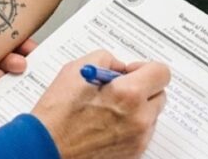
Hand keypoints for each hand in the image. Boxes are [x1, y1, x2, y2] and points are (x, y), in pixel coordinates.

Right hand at [31, 50, 169, 158]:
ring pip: (151, 115)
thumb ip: (106, 59)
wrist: (46, 148)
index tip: (131, 72)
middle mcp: (139, 119)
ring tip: (108, 109)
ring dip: (137, 108)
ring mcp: (137, 140)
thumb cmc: (57, 114)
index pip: (161, 72)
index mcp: (128, 94)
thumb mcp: (75, 69)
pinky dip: (130, 126)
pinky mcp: (132, 154)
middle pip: (159, 94)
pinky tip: (107, 124)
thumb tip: (120, 67)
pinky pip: (141, 133)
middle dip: (143, 88)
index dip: (146, 68)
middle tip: (118, 89)